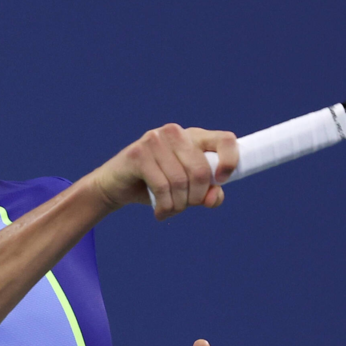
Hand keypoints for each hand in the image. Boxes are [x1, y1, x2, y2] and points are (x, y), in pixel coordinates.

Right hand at [89, 124, 238, 219]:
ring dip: (178, 205)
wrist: (115, 186)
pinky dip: (165, 207)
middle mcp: (175, 133)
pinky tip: (160, 212)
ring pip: (181, 182)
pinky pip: (162, 187)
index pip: (225, 140)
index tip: (222, 180)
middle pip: (201, 171)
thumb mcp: (187, 191)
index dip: (230, 161)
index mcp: (194, 136)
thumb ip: (208, 193)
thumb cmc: (156, 186)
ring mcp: (155, 140)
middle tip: (185, 206)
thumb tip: (213, 197)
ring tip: (169, 209)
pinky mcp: (138, 153)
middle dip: (196, 198)